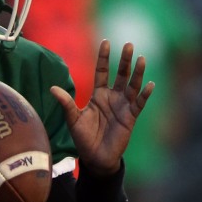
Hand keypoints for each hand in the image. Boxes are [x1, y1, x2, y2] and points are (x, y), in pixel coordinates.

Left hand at [50, 40, 154, 175]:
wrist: (95, 158)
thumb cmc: (83, 139)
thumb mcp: (73, 119)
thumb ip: (66, 103)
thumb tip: (52, 88)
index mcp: (98, 95)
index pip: (102, 71)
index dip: (104, 57)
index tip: (106, 42)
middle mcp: (113, 97)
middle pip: (120, 74)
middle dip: (124, 60)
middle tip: (128, 44)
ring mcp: (123, 106)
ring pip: (132, 85)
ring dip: (137, 72)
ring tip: (141, 58)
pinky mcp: (131, 117)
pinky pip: (139, 103)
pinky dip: (145, 94)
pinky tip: (150, 84)